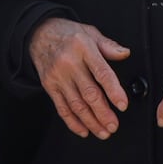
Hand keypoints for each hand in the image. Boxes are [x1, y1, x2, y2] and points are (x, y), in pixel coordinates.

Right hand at [27, 17, 131, 138]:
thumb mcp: (90, 32)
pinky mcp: (49, 86)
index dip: (114, 91)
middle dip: (103, 113)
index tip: (122, 105)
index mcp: (83, 49)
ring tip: (102, 131)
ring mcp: (57, 76)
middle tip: (113, 125)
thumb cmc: (67, 34)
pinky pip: (61, 107)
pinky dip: (72, 122)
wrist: (38, 34)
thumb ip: (109, 45)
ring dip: (91, 121)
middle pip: (89, 93)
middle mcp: (69, 64)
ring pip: (76, 104)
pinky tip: (83, 129)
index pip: (102, 73)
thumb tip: (125, 54)